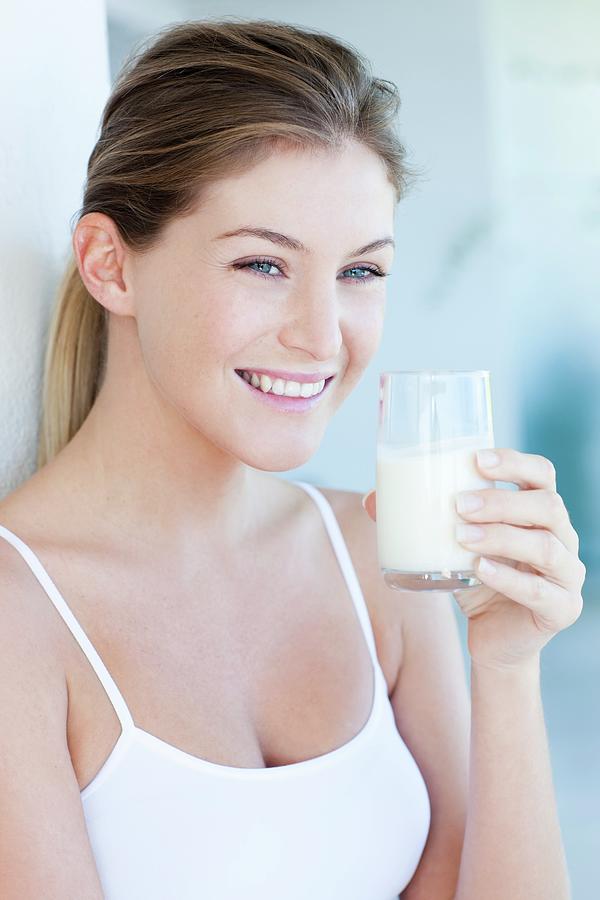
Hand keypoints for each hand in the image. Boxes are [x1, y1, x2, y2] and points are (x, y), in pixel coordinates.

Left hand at [361, 448, 585, 671]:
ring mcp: (567, 574)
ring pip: (546, 546)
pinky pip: (541, 592)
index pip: (541, 474)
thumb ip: (421, 520)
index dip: (514, 462)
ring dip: (501, 537)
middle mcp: (562, 537)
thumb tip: (371, 498)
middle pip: (547, 505)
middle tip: (459, 505)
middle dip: (501, 502)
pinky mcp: (563, 609)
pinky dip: (509, 579)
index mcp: (540, 512)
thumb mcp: (449, 545)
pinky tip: (480, 570)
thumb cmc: (477, 579)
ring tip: (461, 536)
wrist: (494, 639)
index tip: (476, 458)